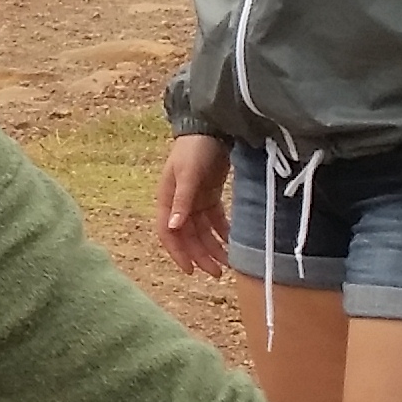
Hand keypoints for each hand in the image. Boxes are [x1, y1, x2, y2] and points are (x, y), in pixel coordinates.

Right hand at [157, 132, 234, 278]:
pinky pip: (215, 221)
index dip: (178, 253)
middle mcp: (179, 204)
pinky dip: (223, 232)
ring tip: (229, 263)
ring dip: (214, 247)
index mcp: (167, 200)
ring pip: (203, 232)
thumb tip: (174, 227)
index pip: (168, 233)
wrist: (210, 128)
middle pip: (188, 237)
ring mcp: (195, 200)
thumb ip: (182, 201)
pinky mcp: (210, 196)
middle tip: (217, 273)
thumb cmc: (194, 149)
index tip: (191, 271)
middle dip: (201, 255)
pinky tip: (233, 243)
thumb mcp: (188, 175)